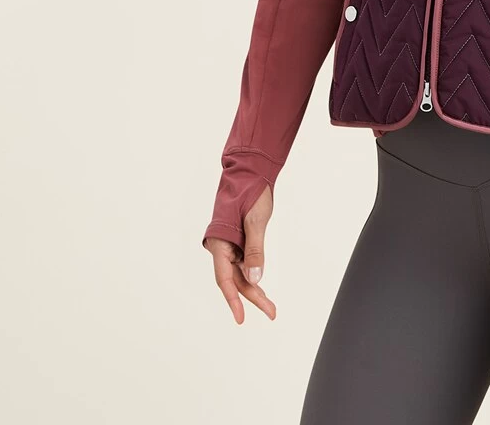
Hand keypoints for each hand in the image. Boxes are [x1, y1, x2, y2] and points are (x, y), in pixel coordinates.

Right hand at [204, 184, 276, 323]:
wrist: (251, 171)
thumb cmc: (251, 192)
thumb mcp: (256, 221)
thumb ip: (255, 250)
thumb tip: (255, 280)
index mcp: (219, 243)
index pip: (225, 278)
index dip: (233, 300)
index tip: (241, 318)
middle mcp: (221, 246)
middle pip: (234, 279)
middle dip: (251, 297)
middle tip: (271, 312)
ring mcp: (230, 244)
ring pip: (240, 273)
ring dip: (253, 288)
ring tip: (269, 305)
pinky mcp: (238, 240)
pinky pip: (244, 263)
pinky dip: (253, 274)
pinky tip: (260, 285)